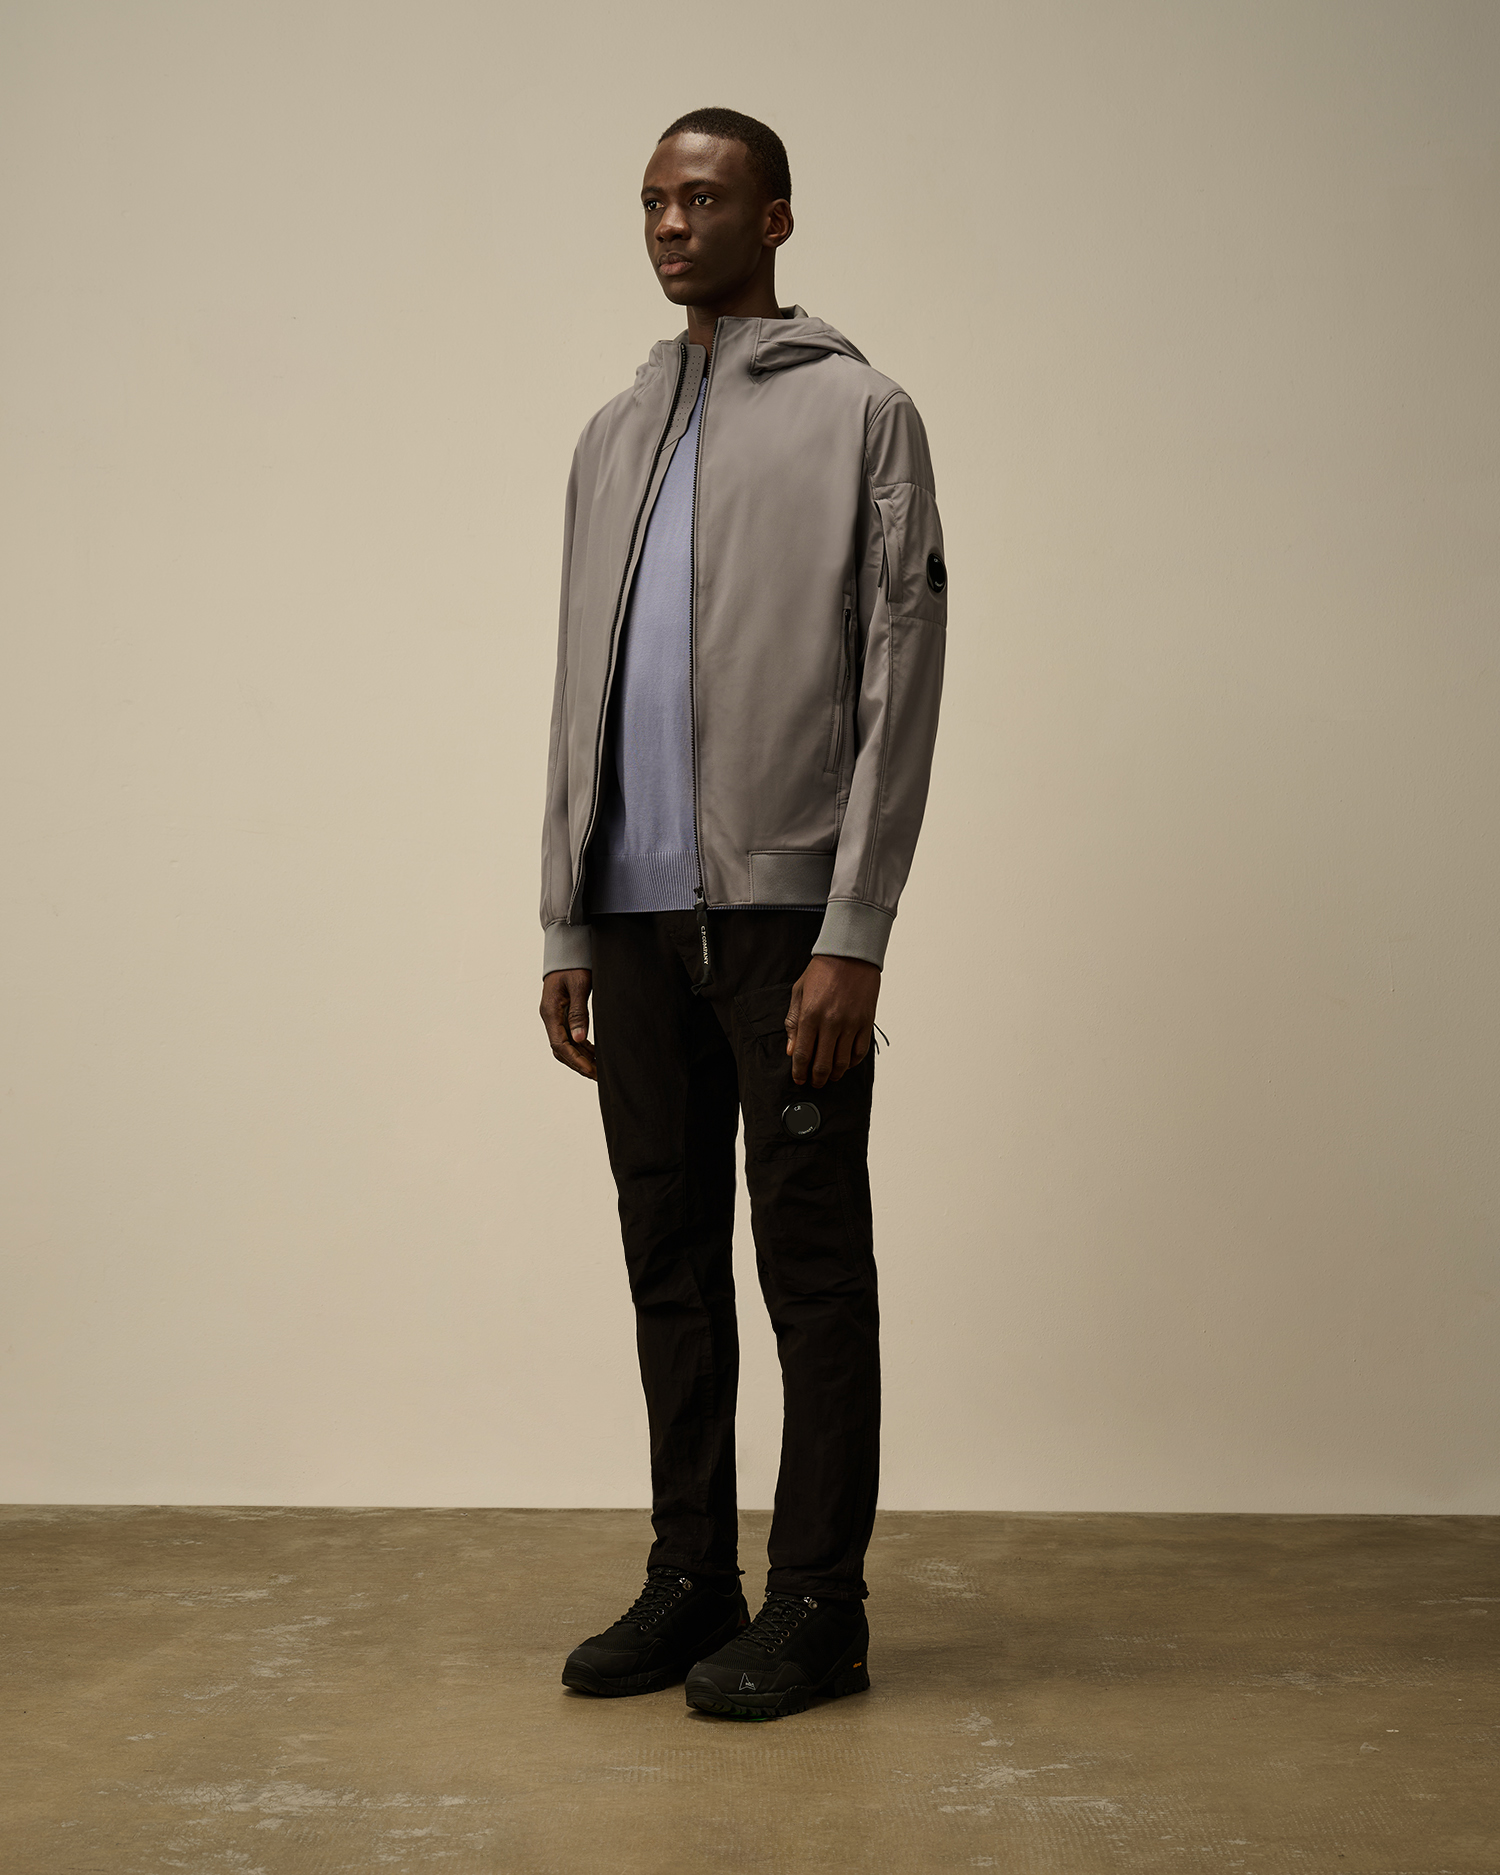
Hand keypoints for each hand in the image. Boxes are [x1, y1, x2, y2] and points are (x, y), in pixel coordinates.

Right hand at [540, 968, 596, 1078]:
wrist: (566, 949)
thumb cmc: (573, 964)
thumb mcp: (580, 986)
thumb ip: (579, 1012)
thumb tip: (580, 1039)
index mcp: (550, 1011)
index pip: (559, 1044)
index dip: (575, 1060)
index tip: (590, 1071)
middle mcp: (550, 1016)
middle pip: (561, 1049)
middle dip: (578, 1064)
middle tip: (597, 1075)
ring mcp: (555, 1016)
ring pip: (565, 1044)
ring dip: (580, 1057)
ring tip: (598, 1068)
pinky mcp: (562, 1013)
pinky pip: (569, 1035)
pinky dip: (581, 1046)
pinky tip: (594, 1053)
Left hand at [785, 955, 879, 1088]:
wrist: (850, 955)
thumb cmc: (822, 971)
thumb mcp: (799, 992)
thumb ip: (793, 1022)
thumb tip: (792, 1049)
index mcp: (810, 1015)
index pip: (803, 1054)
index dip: (799, 1072)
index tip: (798, 1079)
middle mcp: (830, 1022)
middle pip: (822, 1064)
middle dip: (816, 1079)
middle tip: (813, 1083)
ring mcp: (850, 1024)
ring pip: (842, 1062)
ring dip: (834, 1074)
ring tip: (828, 1076)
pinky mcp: (865, 1022)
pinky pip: (860, 1052)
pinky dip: (852, 1063)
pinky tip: (845, 1064)